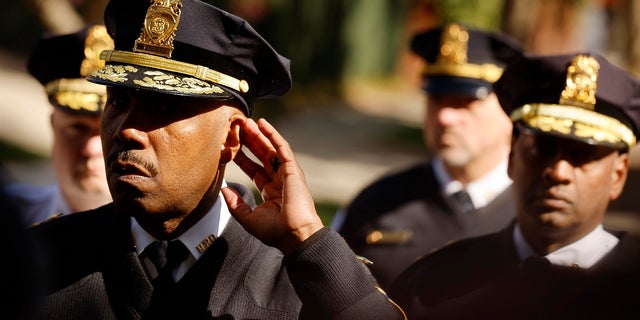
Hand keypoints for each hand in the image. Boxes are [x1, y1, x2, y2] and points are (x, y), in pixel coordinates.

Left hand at [222, 118, 322, 254]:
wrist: (295, 235)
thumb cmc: (276, 232)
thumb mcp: (249, 219)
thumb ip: (236, 204)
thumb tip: (224, 190)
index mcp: (270, 191)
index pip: (254, 169)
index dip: (242, 157)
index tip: (230, 147)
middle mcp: (279, 180)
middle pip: (262, 155)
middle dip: (250, 142)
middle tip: (238, 129)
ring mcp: (287, 174)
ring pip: (271, 149)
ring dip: (260, 134)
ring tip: (247, 122)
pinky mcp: (293, 170)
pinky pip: (282, 148)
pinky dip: (273, 135)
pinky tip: (263, 124)